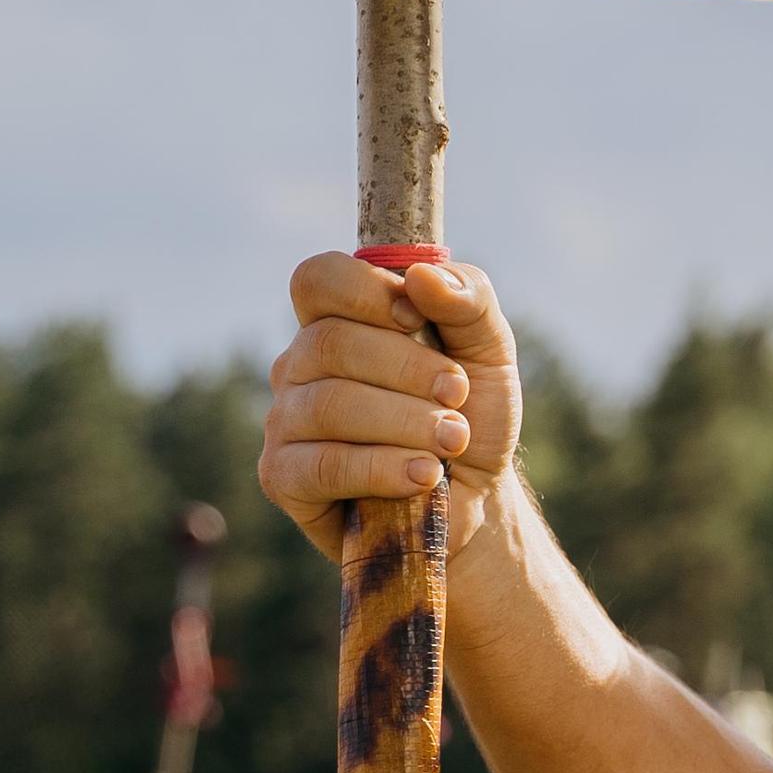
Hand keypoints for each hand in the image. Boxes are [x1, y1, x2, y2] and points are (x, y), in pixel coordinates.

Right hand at [259, 252, 524, 553]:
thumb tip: (421, 275)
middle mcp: (300, 365)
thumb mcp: (488, 349)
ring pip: (330, 405)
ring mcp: (285, 421)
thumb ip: (468, 299)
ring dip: (407, 422)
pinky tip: (424, 476)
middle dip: (408, 369)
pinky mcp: (283, 478)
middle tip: (456, 396)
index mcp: (338, 320)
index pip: (318, 279)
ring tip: (452, 441)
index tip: (418, 321)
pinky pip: (323, 464)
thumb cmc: (470, 413)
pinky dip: (384, 468)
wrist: (476, 497)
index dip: (367, 293)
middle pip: (329, 343)